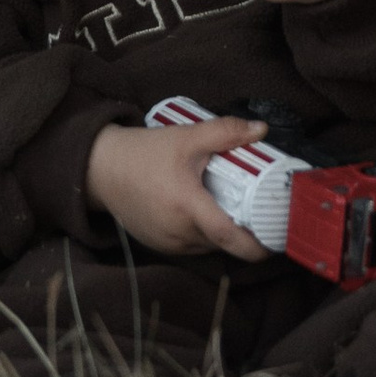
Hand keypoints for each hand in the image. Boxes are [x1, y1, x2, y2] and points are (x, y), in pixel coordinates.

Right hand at [85, 114, 271, 259]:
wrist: (101, 169)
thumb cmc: (143, 153)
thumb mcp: (186, 137)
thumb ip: (225, 132)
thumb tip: (260, 129)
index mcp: (187, 206)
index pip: (228, 237)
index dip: (255, 246)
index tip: (274, 242)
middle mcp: (177, 232)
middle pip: (222, 242)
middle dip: (241, 232)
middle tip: (254, 212)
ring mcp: (166, 243)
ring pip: (207, 246)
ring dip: (220, 233)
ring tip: (226, 208)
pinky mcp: (158, 245)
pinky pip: (190, 245)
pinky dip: (201, 234)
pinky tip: (201, 213)